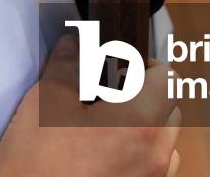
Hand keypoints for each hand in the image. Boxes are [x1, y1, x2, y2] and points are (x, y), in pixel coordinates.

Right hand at [0, 36, 180, 176]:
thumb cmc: (38, 165)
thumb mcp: (46, 102)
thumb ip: (68, 65)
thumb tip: (76, 45)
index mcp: (140, 123)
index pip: (169, 78)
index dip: (146, 64)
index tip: (120, 66)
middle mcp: (155, 155)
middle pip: (170, 108)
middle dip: (144, 94)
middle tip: (107, 94)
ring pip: (164, 143)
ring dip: (144, 126)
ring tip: (105, 126)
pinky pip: (152, 170)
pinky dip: (138, 155)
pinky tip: (103, 154)